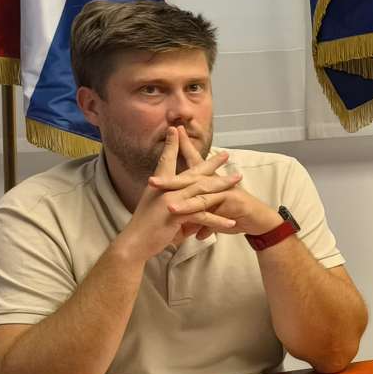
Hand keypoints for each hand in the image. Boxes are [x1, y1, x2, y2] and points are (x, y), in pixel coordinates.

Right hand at [118, 128, 243, 260]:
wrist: (134, 243)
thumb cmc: (148, 229)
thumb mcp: (161, 212)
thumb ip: (177, 207)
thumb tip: (191, 211)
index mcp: (160, 185)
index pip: (167, 161)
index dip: (172, 145)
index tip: (177, 130)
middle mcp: (165, 189)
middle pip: (192, 172)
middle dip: (211, 163)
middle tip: (226, 154)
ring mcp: (171, 200)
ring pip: (202, 190)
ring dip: (222, 184)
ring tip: (238, 179)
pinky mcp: (175, 215)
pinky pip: (201, 215)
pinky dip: (217, 220)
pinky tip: (231, 222)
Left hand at [156, 130, 281, 236]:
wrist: (259, 220)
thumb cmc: (235, 213)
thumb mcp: (212, 213)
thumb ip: (199, 215)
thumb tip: (186, 226)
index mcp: (208, 181)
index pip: (193, 163)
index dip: (182, 148)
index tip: (172, 132)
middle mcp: (215, 182)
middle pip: (191, 177)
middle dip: (170, 180)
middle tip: (152, 182)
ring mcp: (224, 191)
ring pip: (200, 196)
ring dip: (184, 203)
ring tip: (168, 208)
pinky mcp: (232, 201)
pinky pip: (216, 211)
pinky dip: (205, 221)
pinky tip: (195, 231)